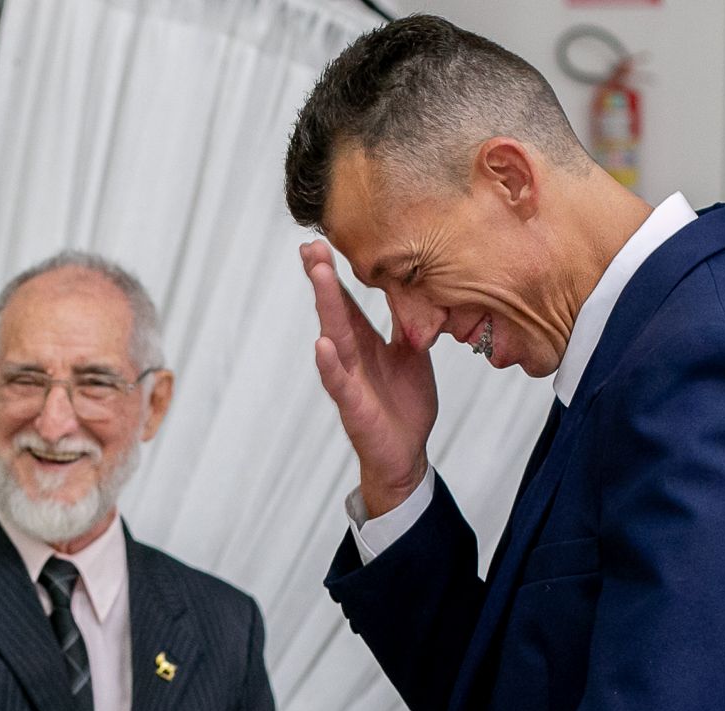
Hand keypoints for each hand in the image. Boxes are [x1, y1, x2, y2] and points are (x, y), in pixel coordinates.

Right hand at [300, 240, 439, 515]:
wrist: (406, 452)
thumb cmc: (404, 405)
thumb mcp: (413, 355)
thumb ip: (407, 324)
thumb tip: (414, 288)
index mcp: (366, 342)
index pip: (347, 302)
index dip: (334, 274)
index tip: (321, 243)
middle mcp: (352, 356)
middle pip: (336, 311)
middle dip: (323, 279)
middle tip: (311, 247)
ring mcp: (349, 379)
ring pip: (335, 336)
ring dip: (326, 306)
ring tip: (318, 275)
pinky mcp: (352, 405)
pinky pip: (338, 382)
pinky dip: (329, 364)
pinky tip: (321, 344)